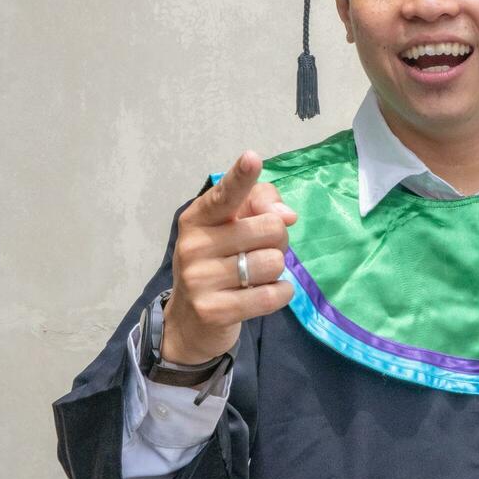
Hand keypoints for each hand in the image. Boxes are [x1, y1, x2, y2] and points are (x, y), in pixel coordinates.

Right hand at [162, 150, 297, 364]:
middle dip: (278, 241)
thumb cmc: (219, 262)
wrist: (190, 321)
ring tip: (256, 276)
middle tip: (261, 252)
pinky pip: (271, 295)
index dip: (241, 177)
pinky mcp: (214, 311)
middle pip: (271, 229)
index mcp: (198, 218)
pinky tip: (267, 293)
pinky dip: (281, 293)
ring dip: (276, 270)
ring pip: (273, 263)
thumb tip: (287, 216)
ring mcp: (200, 280)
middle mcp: (194, 245)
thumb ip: (262, 205)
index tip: (252, 158)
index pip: (225, 194)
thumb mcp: (234, 227)